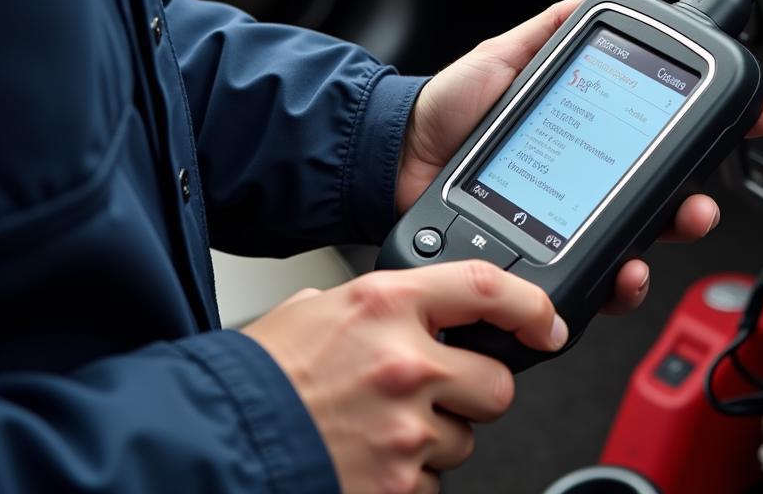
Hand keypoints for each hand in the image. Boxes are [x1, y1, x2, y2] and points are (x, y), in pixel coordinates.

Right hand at [244, 261, 564, 493]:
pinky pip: (436, 481)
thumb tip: (409, 308)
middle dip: (475, 389)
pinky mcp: (400, 485)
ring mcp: (406, 428)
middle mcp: (404, 361)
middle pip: (495, 382)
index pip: (486, 287)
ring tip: (380, 427)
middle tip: (435, 390)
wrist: (215, 441)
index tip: (547, 323)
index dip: (531, 305)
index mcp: (386, 303)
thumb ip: (374, 303)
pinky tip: (369, 457)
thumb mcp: (318, 307)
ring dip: (437, 435)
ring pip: (466, 437)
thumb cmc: (262, 374)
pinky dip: (412, 474)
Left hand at [397, 0, 762, 313]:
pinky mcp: (549, 250)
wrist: (398, 157)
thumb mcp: (511, 52)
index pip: (666, 124)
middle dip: (701, 193)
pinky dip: (620, 277)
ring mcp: (573, 215)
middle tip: (706, 191)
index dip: (719, 123)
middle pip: (667, 189)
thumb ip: (562, 22)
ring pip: (644, 236)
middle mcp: (591, 172)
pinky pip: (598, 271)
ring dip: (670, 236)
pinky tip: (623, 268)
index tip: (758, 113)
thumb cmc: (451, 106)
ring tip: (672, 226)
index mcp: (592, 124)